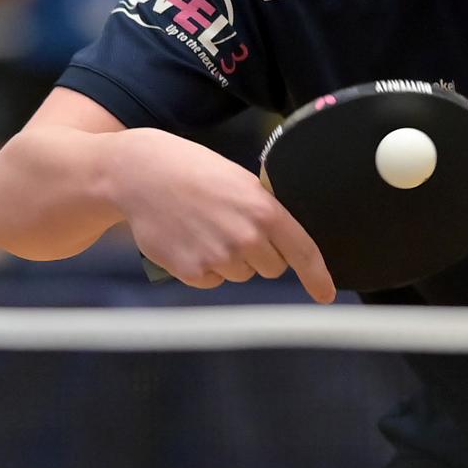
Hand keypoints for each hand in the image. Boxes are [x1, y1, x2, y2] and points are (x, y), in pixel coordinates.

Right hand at [105, 129, 335, 302]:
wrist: (141, 175)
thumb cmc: (195, 172)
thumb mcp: (241, 181)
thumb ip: (266, 210)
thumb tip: (287, 240)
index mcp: (265, 211)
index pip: (304, 252)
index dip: (318, 278)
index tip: (326, 295)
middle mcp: (246, 238)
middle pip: (272, 268)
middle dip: (261, 253)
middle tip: (233, 225)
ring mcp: (218, 258)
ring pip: (241, 274)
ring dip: (230, 259)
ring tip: (206, 226)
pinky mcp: (192, 272)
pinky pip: (212, 280)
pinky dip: (204, 266)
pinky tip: (189, 239)